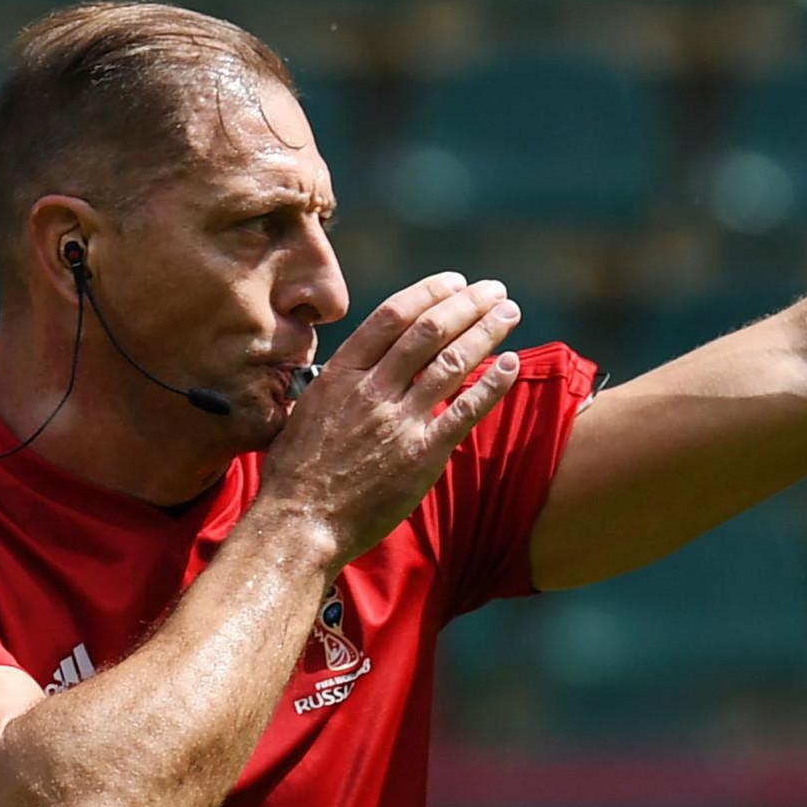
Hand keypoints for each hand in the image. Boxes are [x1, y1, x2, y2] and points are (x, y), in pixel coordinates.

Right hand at [261, 271, 521, 560]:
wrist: (299, 524)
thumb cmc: (295, 473)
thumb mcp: (306, 411)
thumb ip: (338, 384)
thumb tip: (360, 365)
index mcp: (341, 375)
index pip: (392, 317)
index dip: (429, 293)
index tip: (455, 282)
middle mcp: (371, 390)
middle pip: (428, 331)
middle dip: (467, 305)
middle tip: (494, 290)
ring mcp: (398, 422)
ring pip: (451, 363)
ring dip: (486, 333)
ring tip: (510, 313)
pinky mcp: (420, 456)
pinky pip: (464, 412)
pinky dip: (491, 385)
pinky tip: (511, 364)